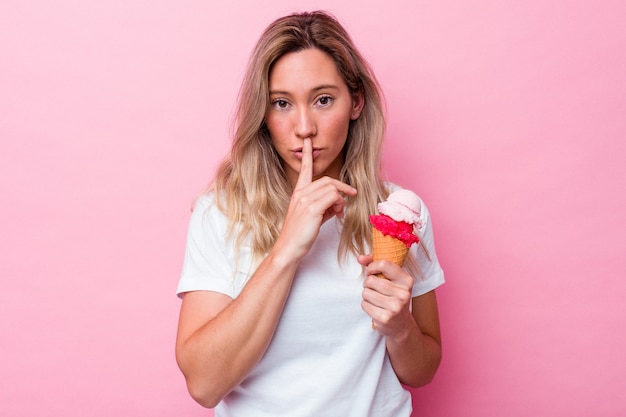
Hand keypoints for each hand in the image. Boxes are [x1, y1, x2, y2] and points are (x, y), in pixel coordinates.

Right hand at [274, 138, 356, 261]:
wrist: (288, 249)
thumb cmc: (299, 235)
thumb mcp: (313, 217)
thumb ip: (325, 206)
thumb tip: (339, 204)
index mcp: (298, 193)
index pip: (303, 169)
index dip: (306, 155)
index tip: (307, 141)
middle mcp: (300, 193)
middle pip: (327, 180)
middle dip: (342, 187)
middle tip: (350, 198)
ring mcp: (305, 200)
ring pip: (332, 188)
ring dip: (341, 199)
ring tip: (340, 212)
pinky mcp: (312, 209)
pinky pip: (333, 197)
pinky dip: (340, 204)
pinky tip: (338, 214)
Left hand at [358, 254, 413, 335]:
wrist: (401, 325)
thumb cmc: (393, 297)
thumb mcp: (391, 280)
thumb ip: (375, 265)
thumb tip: (360, 257)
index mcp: (407, 281)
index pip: (384, 264)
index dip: (372, 267)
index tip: (371, 272)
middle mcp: (403, 294)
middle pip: (371, 280)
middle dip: (367, 283)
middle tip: (373, 288)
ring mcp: (395, 307)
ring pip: (366, 292)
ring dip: (366, 295)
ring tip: (375, 299)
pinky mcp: (385, 318)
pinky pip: (364, 304)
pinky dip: (366, 305)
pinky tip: (375, 308)